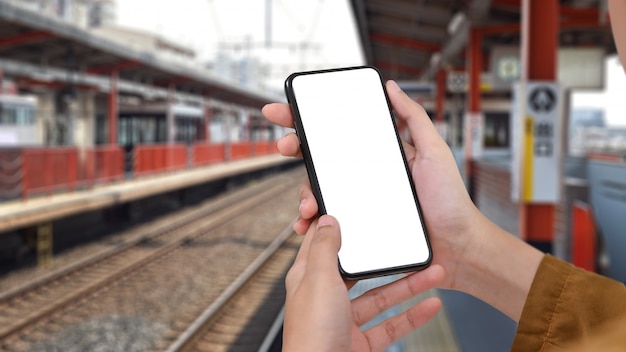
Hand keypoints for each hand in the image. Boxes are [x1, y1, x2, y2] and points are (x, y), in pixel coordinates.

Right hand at [263, 80, 478, 288]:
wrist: (456, 245)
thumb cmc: (449, 199)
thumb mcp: (434, 150)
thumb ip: (414, 118)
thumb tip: (391, 87)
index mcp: (376, 153)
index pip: (337, 131)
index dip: (307, 120)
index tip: (284, 110)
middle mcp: (363, 174)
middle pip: (319, 157)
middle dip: (294, 148)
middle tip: (283, 146)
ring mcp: (358, 200)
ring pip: (318, 190)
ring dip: (303, 193)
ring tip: (307, 205)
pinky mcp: (358, 226)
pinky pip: (328, 222)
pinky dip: (312, 224)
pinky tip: (306, 226)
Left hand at [283, 215, 444, 351]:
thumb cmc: (312, 336)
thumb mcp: (319, 280)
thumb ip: (326, 249)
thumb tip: (328, 219)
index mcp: (307, 278)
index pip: (322, 243)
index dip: (338, 225)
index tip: (357, 208)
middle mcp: (325, 298)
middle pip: (360, 271)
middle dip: (386, 258)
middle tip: (407, 243)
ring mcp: (344, 322)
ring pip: (380, 297)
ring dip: (408, 286)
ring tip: (434, 272)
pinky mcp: (360, 343)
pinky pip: (391, 325)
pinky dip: (412, 316)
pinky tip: (431, 306)